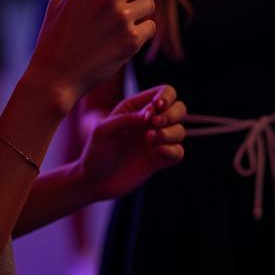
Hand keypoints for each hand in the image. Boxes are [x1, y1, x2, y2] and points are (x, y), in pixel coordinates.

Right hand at [29, 0, 155, 106]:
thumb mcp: (57, 4)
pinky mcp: (131, 40)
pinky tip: (124, 40)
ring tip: (121, 26)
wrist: (55, 77)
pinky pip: (150, 27)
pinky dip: (141, 33)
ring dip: (139, 14)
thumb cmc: (53, 39)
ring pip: (149, 4)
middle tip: (120, 10)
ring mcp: (121, 18)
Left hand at [79, 86, 185, 200]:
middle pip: (179, 108)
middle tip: (155, 124)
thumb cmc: (95, 152)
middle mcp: (149, 122)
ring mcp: (156, 141)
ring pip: (180, 130)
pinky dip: (172, 150)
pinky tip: (158, 152)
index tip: (157, 108)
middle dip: (172, 114)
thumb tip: (151, 113)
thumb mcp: (103, 131)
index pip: (164, 92)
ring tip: (150, 139)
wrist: (94, 182)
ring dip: (170, 133)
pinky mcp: (159, 159)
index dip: (166, 96)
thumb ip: (126, 119)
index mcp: (136, 108)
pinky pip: (178, 152)